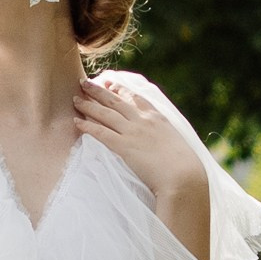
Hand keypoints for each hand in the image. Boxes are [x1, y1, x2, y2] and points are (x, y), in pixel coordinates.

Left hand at [72, 76, 210, 249]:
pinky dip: (88, 126)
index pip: (135, 97)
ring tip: (75, 98)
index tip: (110, 83)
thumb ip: (165, 137)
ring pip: (105, 114)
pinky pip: (101, 133)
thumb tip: (162, 142)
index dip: (120, 89)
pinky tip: (77, 121)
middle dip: (99, 90)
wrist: (184, 177)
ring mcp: (133, 132)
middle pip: (116, 101)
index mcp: (158, 117)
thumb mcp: (177, 143)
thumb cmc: (185, 166)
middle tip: (85, 82)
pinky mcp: (124, 147)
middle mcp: (143, 120)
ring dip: (88, 105)